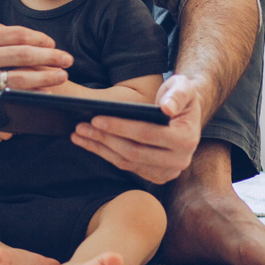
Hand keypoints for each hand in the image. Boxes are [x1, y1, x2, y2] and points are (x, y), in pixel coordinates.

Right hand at [0, 13, 71, 119]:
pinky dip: (23, 99)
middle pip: (23, 57)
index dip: (39, 40)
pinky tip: (36, 99)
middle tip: (67, 61)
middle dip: (50, 59)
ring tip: (59, 78)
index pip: (16, 35)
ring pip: (17, 80)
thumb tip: (12, 31)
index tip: (52, 45)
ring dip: (44, 80)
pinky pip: (3, 101)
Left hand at [70, 73, 203, 183]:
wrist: (186, 114)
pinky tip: (88, 143)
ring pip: (127, 162)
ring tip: (78, 134)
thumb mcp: (184, 88)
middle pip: (133, 152)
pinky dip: (105, 154)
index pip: (147, 134)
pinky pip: (126, 166)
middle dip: (104, 139)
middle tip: (80, 126)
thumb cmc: (181, 97)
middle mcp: (178, 161)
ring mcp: (166, 172)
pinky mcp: (155, 176)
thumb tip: (167, 107)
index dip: (120, 127)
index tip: (96, 118)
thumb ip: (178, 95)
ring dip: (100, 148)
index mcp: (186, 140)